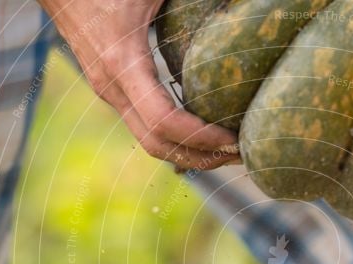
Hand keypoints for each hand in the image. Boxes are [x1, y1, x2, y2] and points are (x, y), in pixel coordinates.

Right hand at [38, 0, 239, 169]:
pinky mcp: (111, 90)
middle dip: (202, 158)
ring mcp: (109, 92)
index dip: (202, 137)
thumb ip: (194, 3)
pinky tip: (201, 132)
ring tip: (226, 150)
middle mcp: (112, 88)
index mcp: (123, 65)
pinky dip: (175, 137)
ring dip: (189, 153)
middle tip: (241, 155)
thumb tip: (244, 2)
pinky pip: (145, 126)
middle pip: (159, 146)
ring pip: (150, 141)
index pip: (165, 122)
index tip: (234, 137)